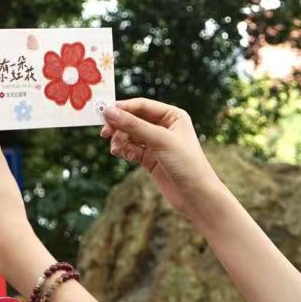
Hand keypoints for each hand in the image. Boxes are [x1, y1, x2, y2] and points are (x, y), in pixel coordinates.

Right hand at [101, 99, 227, 224]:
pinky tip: (126, 157)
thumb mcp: (159, 140)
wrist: (196, 196)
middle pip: (133, 120)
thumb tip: (109, 111)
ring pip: (130, 135)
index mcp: (172, 115)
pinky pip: (132, 149)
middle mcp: (164, 127)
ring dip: (120, 141)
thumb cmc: (186, 163)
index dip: (122, 108)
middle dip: (119, 127)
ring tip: (115, 150)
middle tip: (105, 134)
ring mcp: (157, 143)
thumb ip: (133, 125)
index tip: (103, 113)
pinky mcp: (151, 159)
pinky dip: (126, 151)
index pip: (141, 105)